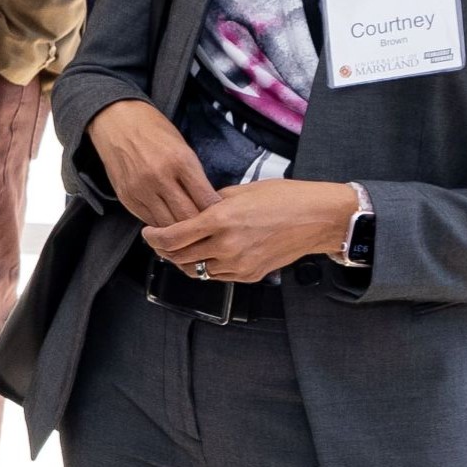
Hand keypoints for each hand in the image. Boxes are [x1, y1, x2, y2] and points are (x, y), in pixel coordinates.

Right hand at [87, 100, 218, 237]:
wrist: (116, 121)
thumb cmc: (154, 131)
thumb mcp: (182, 146)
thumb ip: (194, 176)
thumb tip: (208, 204)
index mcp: (180, 161)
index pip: (206, 200)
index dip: (216, 213)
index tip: (220, 217)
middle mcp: (160, 177)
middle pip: (187, 217)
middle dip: (199, 226)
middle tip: (205, 228)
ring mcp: (140, 189)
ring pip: (167, 225)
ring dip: (179, 229)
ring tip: (187, 229)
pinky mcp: (126, 197)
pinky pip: (149, 221)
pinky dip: (161, 223)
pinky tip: (167, 220)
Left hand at [140, 175, 360, 283]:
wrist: (317, 219)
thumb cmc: (284, 198)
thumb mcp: (241, 191)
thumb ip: (212, 202)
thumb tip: (193, 209)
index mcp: (220, 220)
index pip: (173, 237)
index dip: (154, 237)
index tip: (149, 233)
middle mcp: (226, 245)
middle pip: (180, 258)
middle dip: (165, 251)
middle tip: (160, 242)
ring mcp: (238, 264)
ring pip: (197, 271)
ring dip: (185, 261)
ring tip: (182, 249)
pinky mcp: (249, 275)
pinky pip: (218, 276)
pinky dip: (208, 267)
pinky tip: (207, 255)